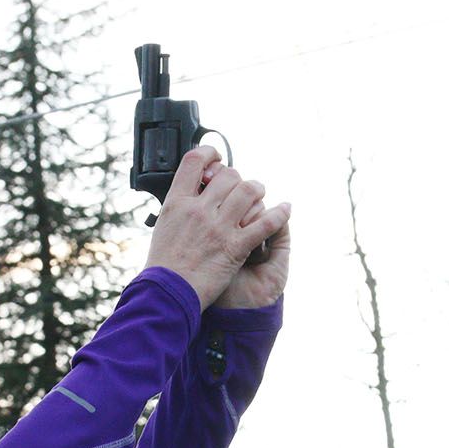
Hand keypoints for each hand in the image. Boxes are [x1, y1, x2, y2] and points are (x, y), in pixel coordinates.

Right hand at [144, 146, 289, 309]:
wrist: (167, 294)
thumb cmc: (163, 266)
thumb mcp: (162, 227)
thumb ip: (178, 208)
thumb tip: (189, 193)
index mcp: (177, 203)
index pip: (194, 161)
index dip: (209, 153)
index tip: (216, 158)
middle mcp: (199, 210)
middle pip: (228, 175)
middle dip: (238, 178)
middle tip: (241, 188)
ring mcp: (219, 227)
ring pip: (249, 191)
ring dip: (258, 191)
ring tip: (259, 196)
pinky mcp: (236, 246)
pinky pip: (265, 223)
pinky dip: (280, 214)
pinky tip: (286, 210)